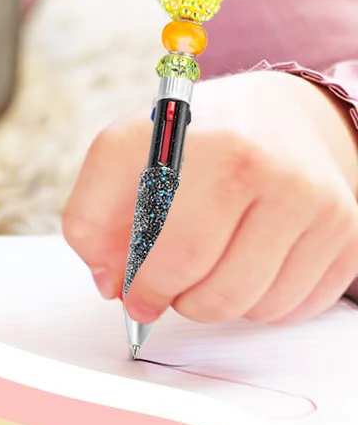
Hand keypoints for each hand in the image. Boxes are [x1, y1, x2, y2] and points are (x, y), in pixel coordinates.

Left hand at [63, 70, 357, 325]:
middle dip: (179, 301)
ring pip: (255, 309)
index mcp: (223, 150)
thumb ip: (91, 220)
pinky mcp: (347, 235)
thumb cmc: (193, 145)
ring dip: (218, 303)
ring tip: (210, 265)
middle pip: (217, 295)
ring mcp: (324, 207)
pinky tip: (248, 265)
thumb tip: (112, 284)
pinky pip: (291, 308)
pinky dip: (259, 302)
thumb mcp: (122, 156)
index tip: (135, 293)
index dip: (147, 289)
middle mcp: (283, 175)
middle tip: (168, 286)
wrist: (281, 116)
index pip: (178, 258)